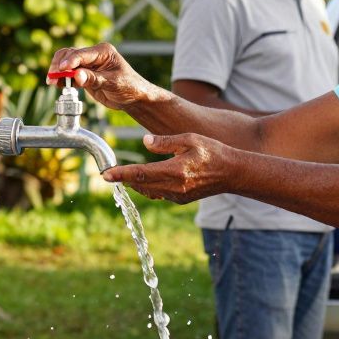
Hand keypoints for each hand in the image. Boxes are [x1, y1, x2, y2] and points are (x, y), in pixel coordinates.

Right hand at [47, 43, 158, 111]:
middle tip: (52, 77)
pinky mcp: (84, 75)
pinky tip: (57, 84)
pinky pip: (69, 74)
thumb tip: (77, 76)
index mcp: (103, 51)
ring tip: (51, 81)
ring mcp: (88, 65)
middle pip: (70, 54)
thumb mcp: (113, 83)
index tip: (60, 70)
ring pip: (66, 63)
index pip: (82, 54)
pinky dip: (62, 78)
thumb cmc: (129, 86)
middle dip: (59, 65)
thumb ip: (94, 79)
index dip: (70, 61)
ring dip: (58, 71)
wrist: (134, 97)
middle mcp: (94, 55)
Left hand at [102, 133, 234, 202]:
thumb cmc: (212, 151)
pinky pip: (160, 194)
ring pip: (149, 191)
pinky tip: (147, 179)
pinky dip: (150, 187)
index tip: (105, 175)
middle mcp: (175, 187)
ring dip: (136, 184)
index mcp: (175, 170)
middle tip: (110, 174)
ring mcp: (178, 196)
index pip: (141, 173)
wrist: (232, 173)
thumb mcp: (189, 139)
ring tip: (125, 176)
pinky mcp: (181, 199)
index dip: (121, 174)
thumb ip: (165, 142)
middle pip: (141, 185)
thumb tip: (145, 142)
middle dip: (125, 179)